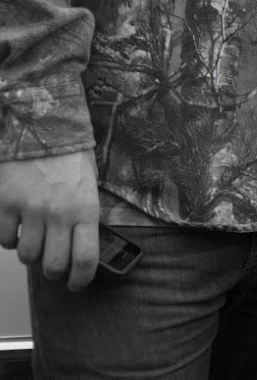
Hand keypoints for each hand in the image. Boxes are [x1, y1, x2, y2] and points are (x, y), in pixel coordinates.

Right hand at [0, 150, 100, 290]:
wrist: (44, 130)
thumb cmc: (70, 158)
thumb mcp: (89, 187)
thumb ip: (84, 217)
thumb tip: (80, 248)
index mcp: (86, 209)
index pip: (86, 258)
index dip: (81, 279)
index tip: (76, 284)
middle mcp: (59, 213)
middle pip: (53, 264)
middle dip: (54, 271)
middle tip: (53, 266)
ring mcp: (30, 209)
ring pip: (26, 255)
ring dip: (30, 253)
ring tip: (36, 239)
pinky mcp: (6, 204)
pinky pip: (4, 239)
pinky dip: (10, 238)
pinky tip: (18, 225)